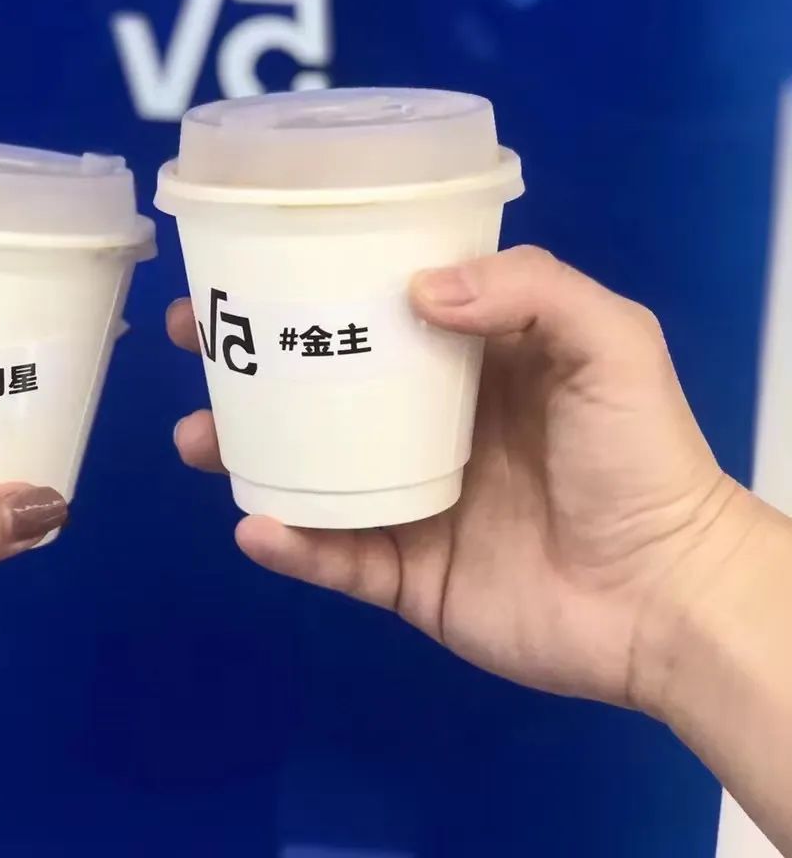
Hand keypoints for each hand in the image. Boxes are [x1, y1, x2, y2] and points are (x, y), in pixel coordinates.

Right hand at [169, 246, 757, 711]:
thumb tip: (415, 289)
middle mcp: (429, 424)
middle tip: (192, 339)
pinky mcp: (408, 577)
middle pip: (321, 383)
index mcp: (469, 360)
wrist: (668, 598)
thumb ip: (527, 290)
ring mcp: (412, 501)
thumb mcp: (608, 342)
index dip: (312, 282)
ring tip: (198, 438)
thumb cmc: (641, 457)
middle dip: (250, 361)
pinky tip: (257, 526)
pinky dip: (291, 543)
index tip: (248, 263)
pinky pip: (335, 558)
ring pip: (309, 470)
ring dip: (245, 454)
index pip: (376, 307)